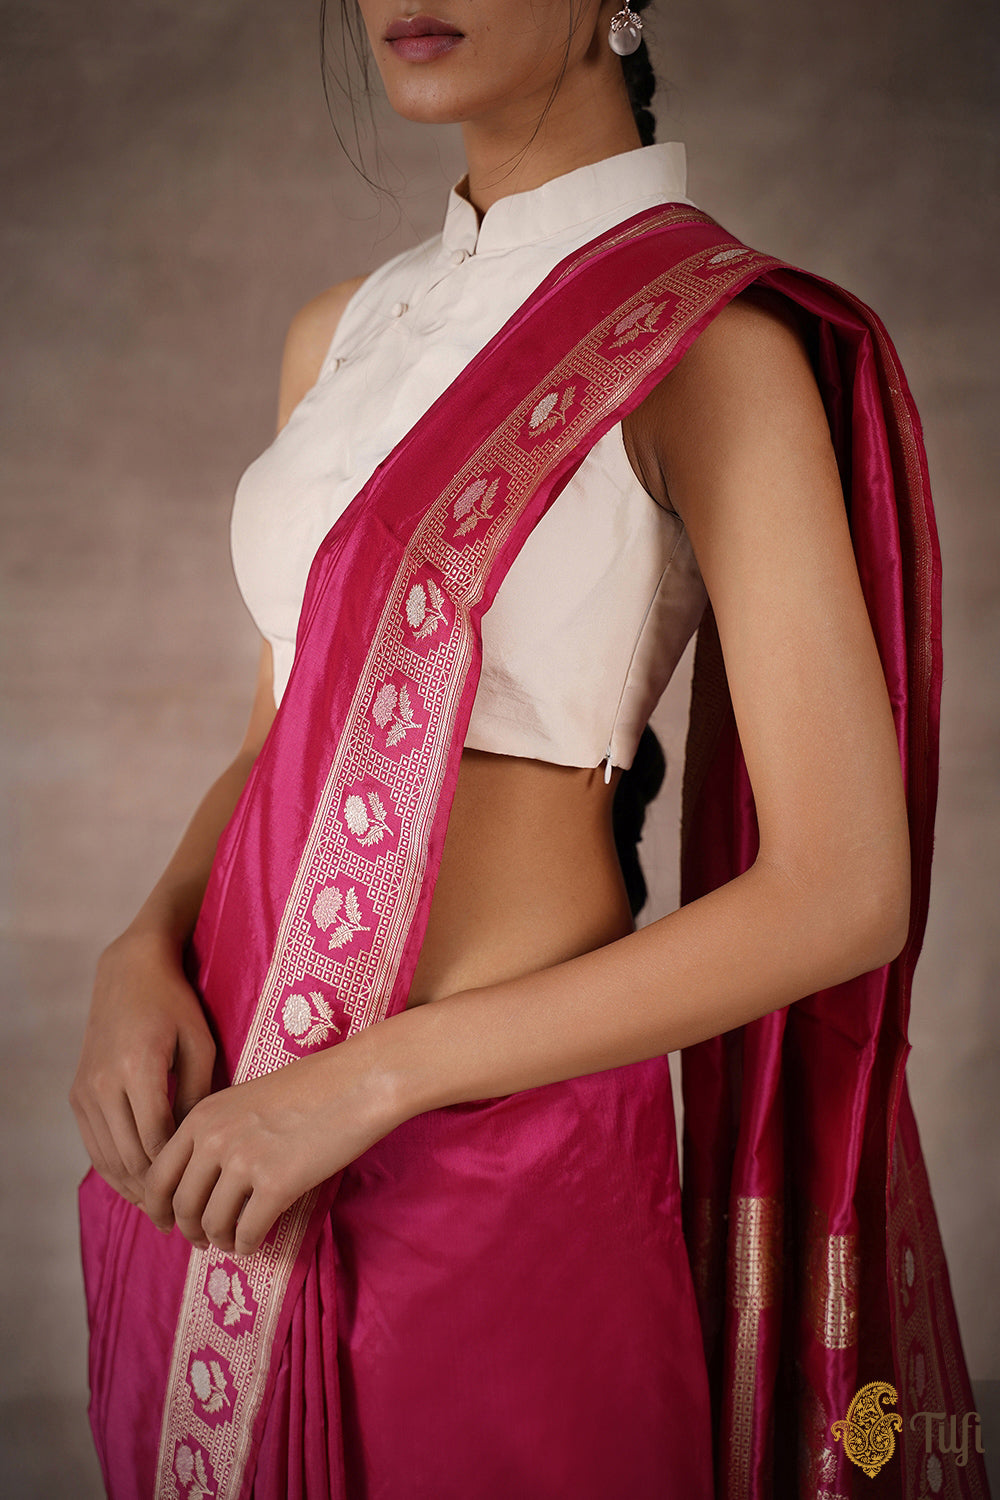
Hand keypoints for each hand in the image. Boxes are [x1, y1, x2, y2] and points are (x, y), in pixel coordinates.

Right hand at [69, 928, 216, 1206]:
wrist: (128, 974)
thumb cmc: (174, 1005)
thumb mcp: (200, 1043)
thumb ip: (200, 1095)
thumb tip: (200, 1147)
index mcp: (138, 1067)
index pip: (158, 1138)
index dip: (179, 1171)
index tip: (203, 1191)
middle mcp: (104, 1083)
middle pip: (131, 1156)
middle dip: (158, 1191)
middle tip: (186, 1219)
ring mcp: (85, 1091)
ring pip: (108, 1158)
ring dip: (134, 1188)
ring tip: (162, 1211)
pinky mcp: (78, 1094)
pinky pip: (94, 1146)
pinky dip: (114, 1171)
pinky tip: (138, 1187)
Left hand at [143, 1044, 398, 1255]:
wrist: (359, 1081)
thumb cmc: (312, 1088)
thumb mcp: (247, 1099)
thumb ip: (219, 1132)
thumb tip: (204, 1180)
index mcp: (203, 1115)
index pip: (158, 1174)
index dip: (159, 1207)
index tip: (167, 1222)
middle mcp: (214, 1139)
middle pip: (181, 1205)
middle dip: (190, 1230)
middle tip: (201, 1240)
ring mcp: (243, 1162)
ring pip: (212, 1223)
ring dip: (221, 1240)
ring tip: (234, 1242)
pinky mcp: (276, 1185)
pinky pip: (247, 1232)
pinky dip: (249, 1245)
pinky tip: (257, 1242)